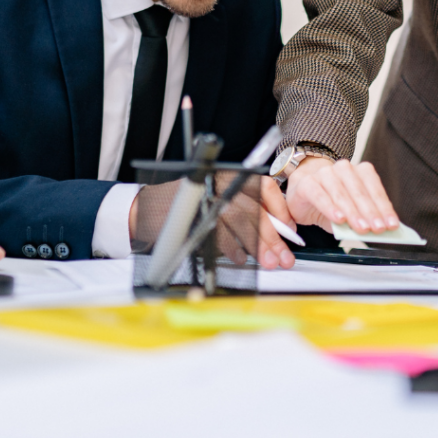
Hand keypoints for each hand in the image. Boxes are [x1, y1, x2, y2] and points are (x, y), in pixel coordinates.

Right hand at [129, 177, 297, 269]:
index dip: (280, 208)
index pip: (263, 187)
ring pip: (240, 221)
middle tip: (284, 256)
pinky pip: (219, 233)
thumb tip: (277, 232)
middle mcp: (218, 182)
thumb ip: (246, 211)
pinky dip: (233, 248)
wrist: (146, 210)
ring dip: (257, 245)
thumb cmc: (187, 208)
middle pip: (254, 209)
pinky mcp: (192, 214)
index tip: (291, 229)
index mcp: (229, 176)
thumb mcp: (220, 202)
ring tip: (267, 261)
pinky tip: (241, 258)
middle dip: (272, 236)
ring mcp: (205, 197)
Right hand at [285, 157, 398, 234]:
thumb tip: (378, 230)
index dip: (384, 207)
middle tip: (378, 228)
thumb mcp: (351, 211)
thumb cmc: (331, 202)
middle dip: (370, 212)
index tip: (391, 224)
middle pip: (360, 192)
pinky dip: (331, 208)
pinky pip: (320, 196)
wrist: (303, 191)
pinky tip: (339, 219)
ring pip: (341, 193)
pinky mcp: (308, 183)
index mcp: (359, 171)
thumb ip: (364, 217)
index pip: (374, 188)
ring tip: (361, 228)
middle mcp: (343, 169)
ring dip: (353, 212)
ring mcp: (324, 174)